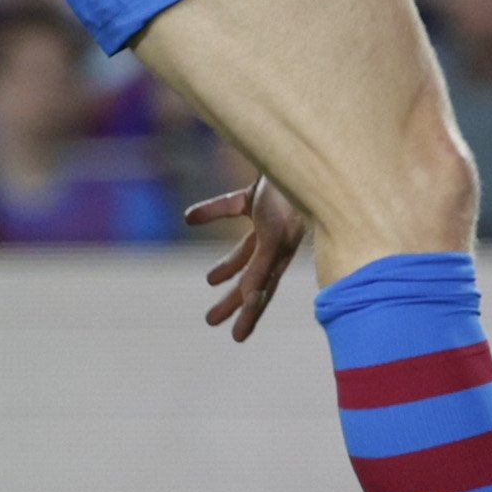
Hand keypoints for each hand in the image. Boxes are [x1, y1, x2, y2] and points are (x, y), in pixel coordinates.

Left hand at [185, 177, 306, 341]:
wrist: (301, 153)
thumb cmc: (290, 197)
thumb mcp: (276, 234)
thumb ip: (264, 265)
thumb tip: (251, 298)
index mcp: (280, 255)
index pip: (262, 292)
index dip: (250, 315)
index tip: (236, 338)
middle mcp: (276, 242)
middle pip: (251, 278)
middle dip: (233, 300)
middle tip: (211, 320)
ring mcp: (268, 219)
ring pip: (245, 250)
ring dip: (227, 266)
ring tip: (210, 281)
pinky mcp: (258, 196)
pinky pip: (232, 208)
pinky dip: (211, 213)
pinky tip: (190, 218)